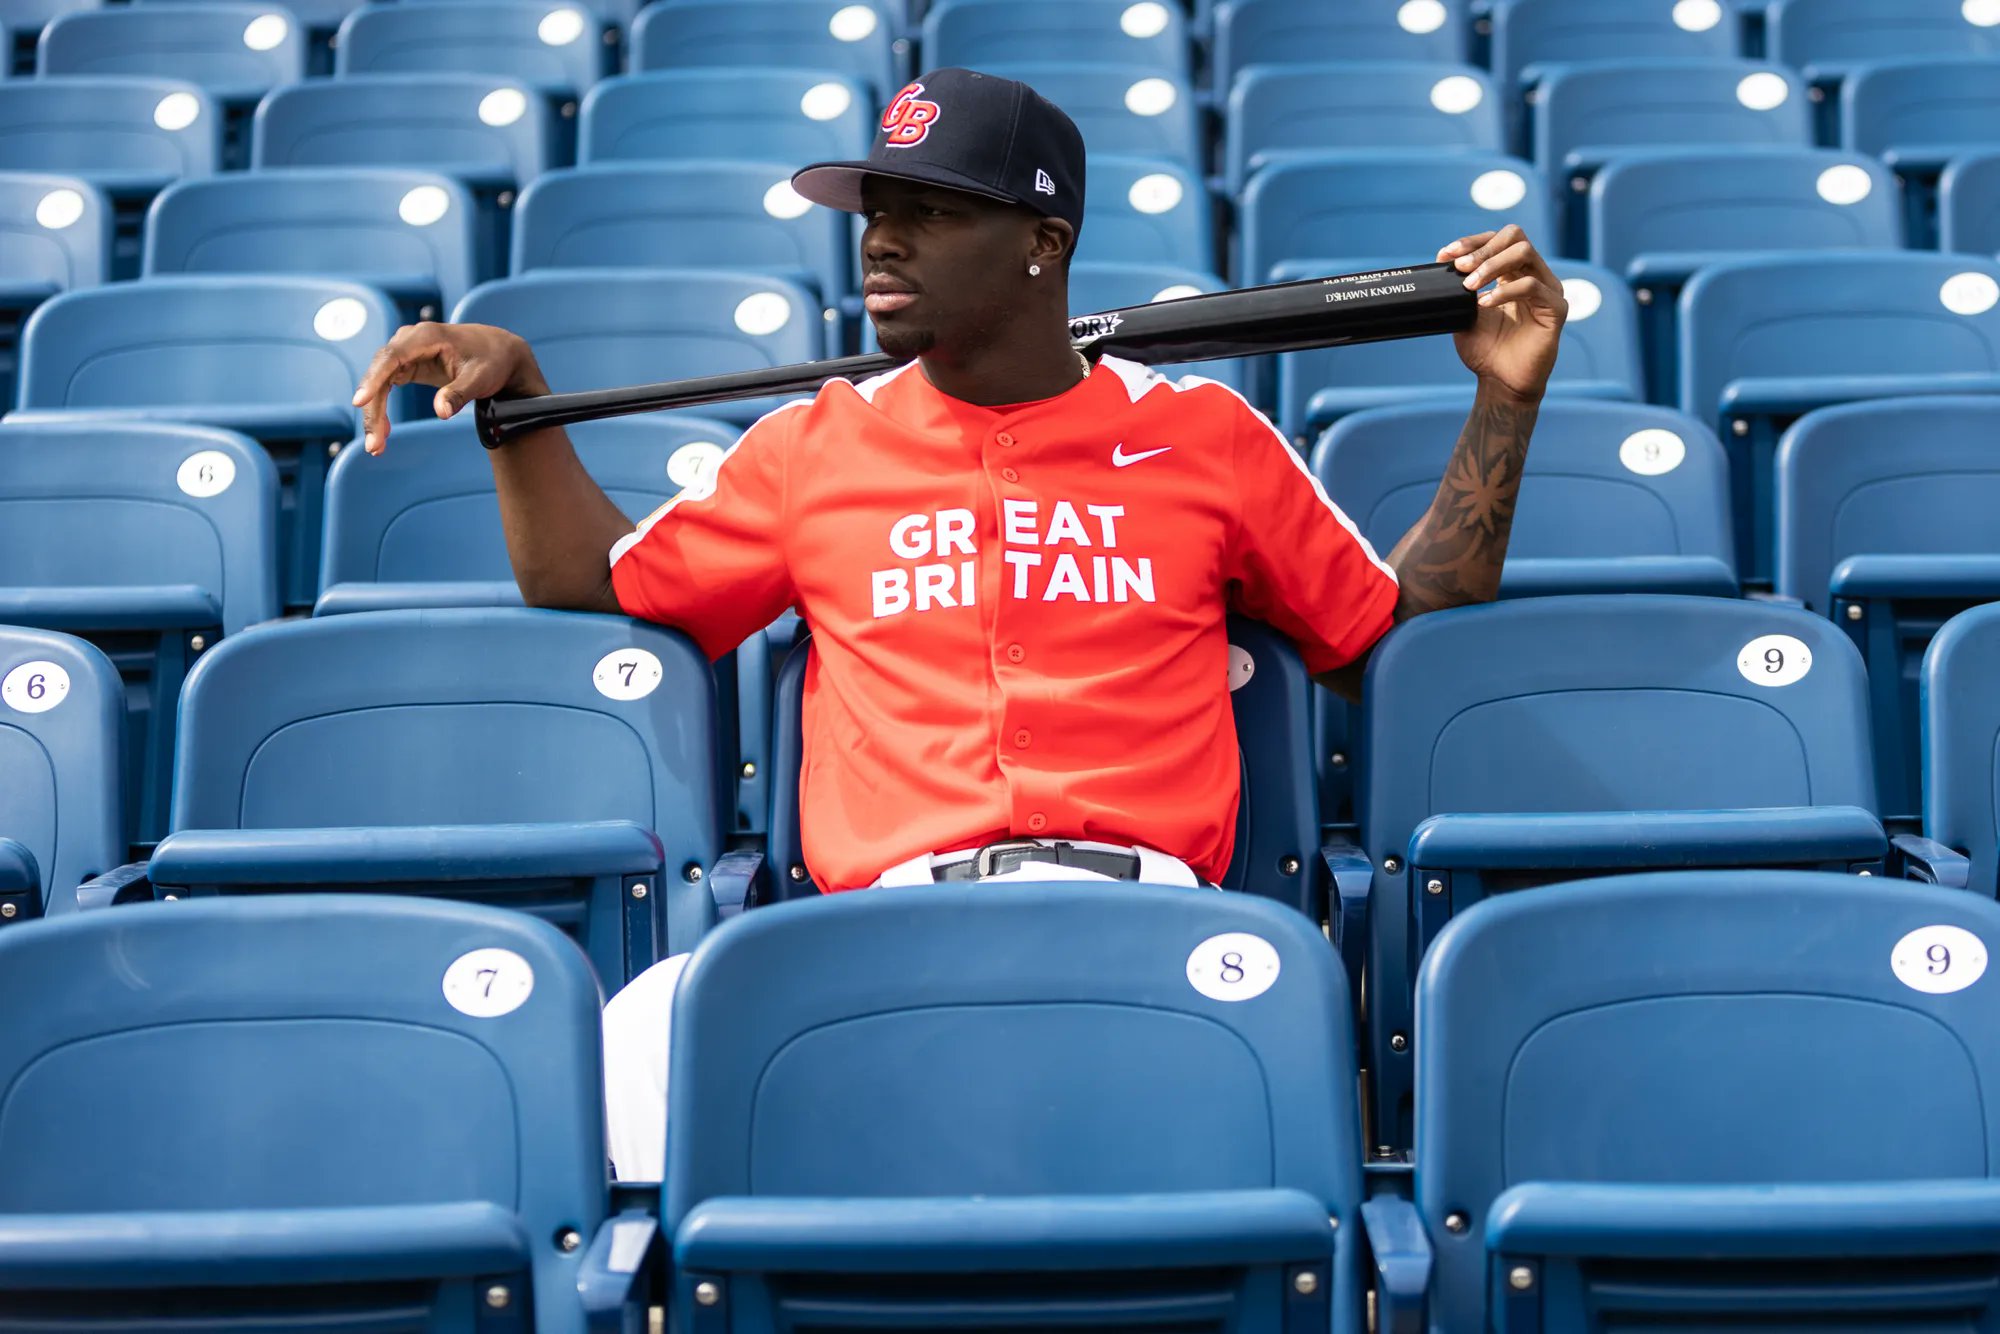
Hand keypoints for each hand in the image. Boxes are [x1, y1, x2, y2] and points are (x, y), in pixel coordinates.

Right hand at [350, 322, 548, 454]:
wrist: (499, 353)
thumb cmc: (491, 362)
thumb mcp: (480, 379)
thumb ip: (459, 394)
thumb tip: (441, 413)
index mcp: (427, 336)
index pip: (392, 357)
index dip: (374, 379)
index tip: (360, 401)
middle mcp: (410, 340)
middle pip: (380, 373)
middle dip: (373, 409)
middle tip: (373, 443)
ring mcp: (405, 352)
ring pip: (379, 383)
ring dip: (375, 414)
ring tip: (376, 446)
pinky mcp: (406, 365)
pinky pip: (386, 388)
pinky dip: (383, 410)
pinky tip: (384, 433)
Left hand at [1438, 225, 1566, 403]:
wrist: (1500, 382)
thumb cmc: (1485, 350)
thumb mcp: (1463, 313)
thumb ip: (1457, 289)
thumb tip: (1439, 262)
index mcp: (1513, 273)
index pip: (1497, 239)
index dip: (1471, 242)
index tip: (1446, 255)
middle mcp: (1534, 274)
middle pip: (1515, 237)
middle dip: (1483, 249)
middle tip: (1460, 267)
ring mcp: (1548, 289)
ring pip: (1524, 254)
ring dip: (1491, 265)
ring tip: (1469, 287)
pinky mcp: (1556, 308)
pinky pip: (1532, 286)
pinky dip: (1504, 291)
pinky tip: (1484, 304)